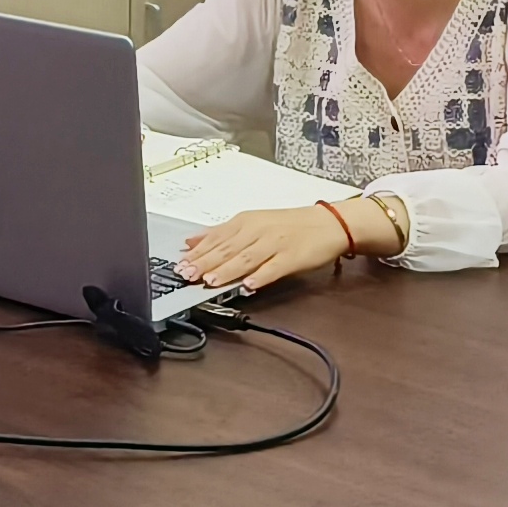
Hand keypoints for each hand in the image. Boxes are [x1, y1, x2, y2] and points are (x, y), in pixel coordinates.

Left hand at [180, 199, 363, 293]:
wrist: (328, 223)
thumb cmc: (289, 225)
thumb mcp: (252, 222)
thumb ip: (221, 234)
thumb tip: (191, 241)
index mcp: (246, 222)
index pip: (216, 238)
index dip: (197, 253)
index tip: (179, 265)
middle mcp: (259, 231)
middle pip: (228, 248)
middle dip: (206, 262)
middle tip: (187, 274)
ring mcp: (276, 243)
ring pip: (247, 257)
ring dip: (228, 269)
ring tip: (211, 280)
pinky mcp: (293, 257)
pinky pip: (274, 267)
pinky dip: (261, 276)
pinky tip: (249, 284)